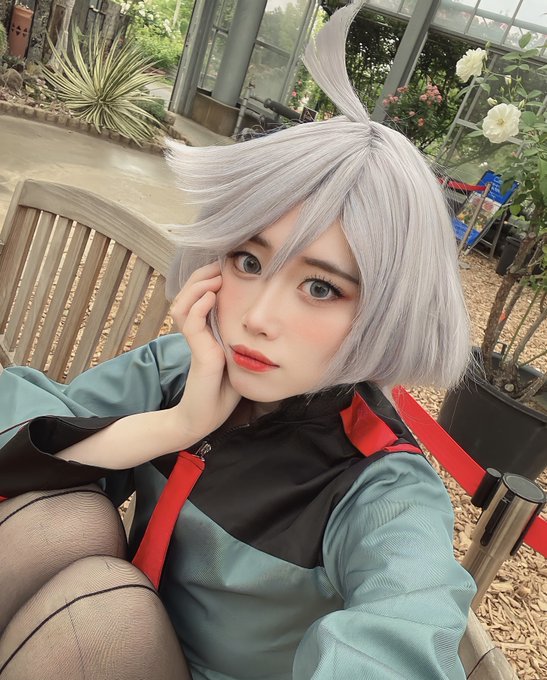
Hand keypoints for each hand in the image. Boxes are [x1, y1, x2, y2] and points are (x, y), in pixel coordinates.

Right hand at [169, 262, 240, 442]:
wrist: (206, 418)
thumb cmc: (225, 392)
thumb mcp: (239, 358)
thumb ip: (244, 339)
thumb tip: (267, 320)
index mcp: (206, 331)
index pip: (199, 296)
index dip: (207, 279)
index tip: (225, 266)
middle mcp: (197, 333)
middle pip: (187, 294)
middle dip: (200, 276)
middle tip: (219, 265)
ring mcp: (195, 342)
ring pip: (183, 304)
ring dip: (198, 287)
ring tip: (215, 278)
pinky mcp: (198, 353)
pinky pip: (191, 323)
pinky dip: (199, 307)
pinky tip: (211, 297)